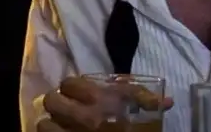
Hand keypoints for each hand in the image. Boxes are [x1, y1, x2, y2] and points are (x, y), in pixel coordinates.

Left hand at [37, 76, 173, 131]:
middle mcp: (79, 116)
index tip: (76, 93)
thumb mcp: (144, 112)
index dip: (71, 87)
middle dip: (57, 102)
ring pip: (45, 123)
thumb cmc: (138, 130)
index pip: (68, 84)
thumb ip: (145, 98)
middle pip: (51, 100)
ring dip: (52, 123)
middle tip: (65, 107)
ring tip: (61, 124)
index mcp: (97, 100)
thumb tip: (165, 99)